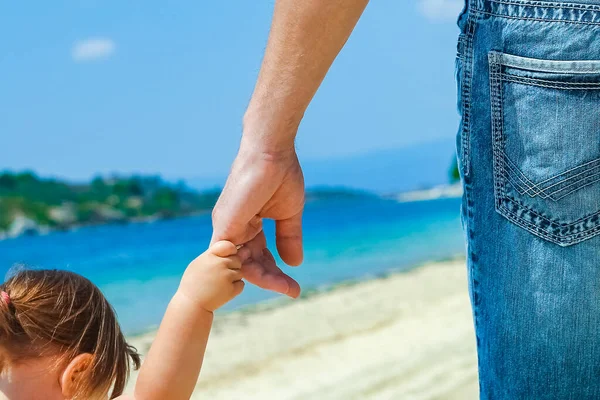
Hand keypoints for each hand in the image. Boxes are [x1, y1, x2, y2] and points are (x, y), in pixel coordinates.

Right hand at [178, 241, 247, 311]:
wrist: (191, 304)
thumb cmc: (193, 282)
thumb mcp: (199, 263)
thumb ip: (214, 255)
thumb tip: (235, 249)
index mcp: (210, 256)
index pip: (229, 245)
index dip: (231, 251)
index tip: (226, 257)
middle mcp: (220, 264)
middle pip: (237, 259)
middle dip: (232, 266)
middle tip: (220, 275)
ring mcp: (227, 277)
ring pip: (239, 272)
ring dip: (233, 277)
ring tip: (219, 284)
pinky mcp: (232, 289)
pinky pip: (241, 284)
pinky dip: (235, 287)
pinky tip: (223, 290)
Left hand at [211, 144, 303, 297]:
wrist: (272, 153)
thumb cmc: (280, 175)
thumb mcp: (288, 213)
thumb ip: (288, 238)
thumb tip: (295, 263)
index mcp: (245, 223)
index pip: (257, 255)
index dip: (274, 270)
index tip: (292, 284)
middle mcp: (232, 228)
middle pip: (249, 263)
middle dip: (272, 279)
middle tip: (293, 291)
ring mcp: (227, 227)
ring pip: (241, 265)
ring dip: (266, 278)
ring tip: (288, 288)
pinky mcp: (225, 225)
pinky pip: (231, 258)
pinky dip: (248, 271)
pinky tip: (269, 280)